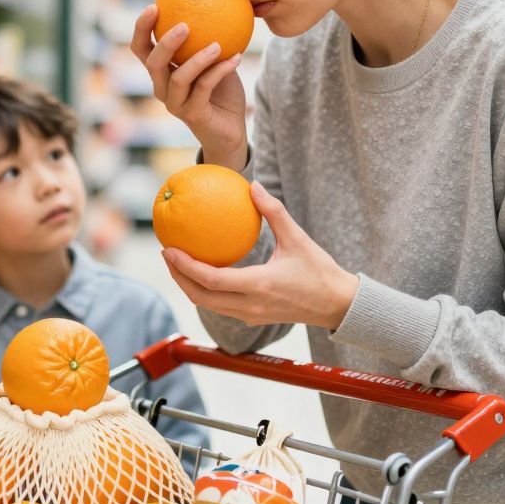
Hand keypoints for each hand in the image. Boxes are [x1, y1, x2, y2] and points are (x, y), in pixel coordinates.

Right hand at [130, 4, 247, 171]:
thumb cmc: (221, 91)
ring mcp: (175, 103)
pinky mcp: (193, 115)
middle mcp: (162, 88)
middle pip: (152, 63)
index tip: (154, 5)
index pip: (141, 48)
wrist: (230, 131)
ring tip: (217, 44)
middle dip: (165, 42)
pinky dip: (220, 70)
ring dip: (198, 58)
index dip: (142, 28)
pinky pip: (204, 87)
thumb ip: (210, 36)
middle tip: (184, 24)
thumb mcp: (215, 59)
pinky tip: (237, 56)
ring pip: (178, 77)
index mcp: (161, 72)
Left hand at [162, 182, 359, 329]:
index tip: (169, 249)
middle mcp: (250, 305)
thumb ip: (274, 211)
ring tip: (178, 262)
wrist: (337, 305)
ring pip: (208, 305)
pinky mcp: (253, 318)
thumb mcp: (298, 237)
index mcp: (258, 285)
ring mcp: (250, 315)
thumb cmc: (319, 271)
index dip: (185, 266)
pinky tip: (202, 271)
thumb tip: (253, 185)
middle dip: (178, 276)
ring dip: (189, 285)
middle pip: (200, 297)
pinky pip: (220, 306)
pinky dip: (205, 291)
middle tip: (167, 253)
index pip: (210, 280)